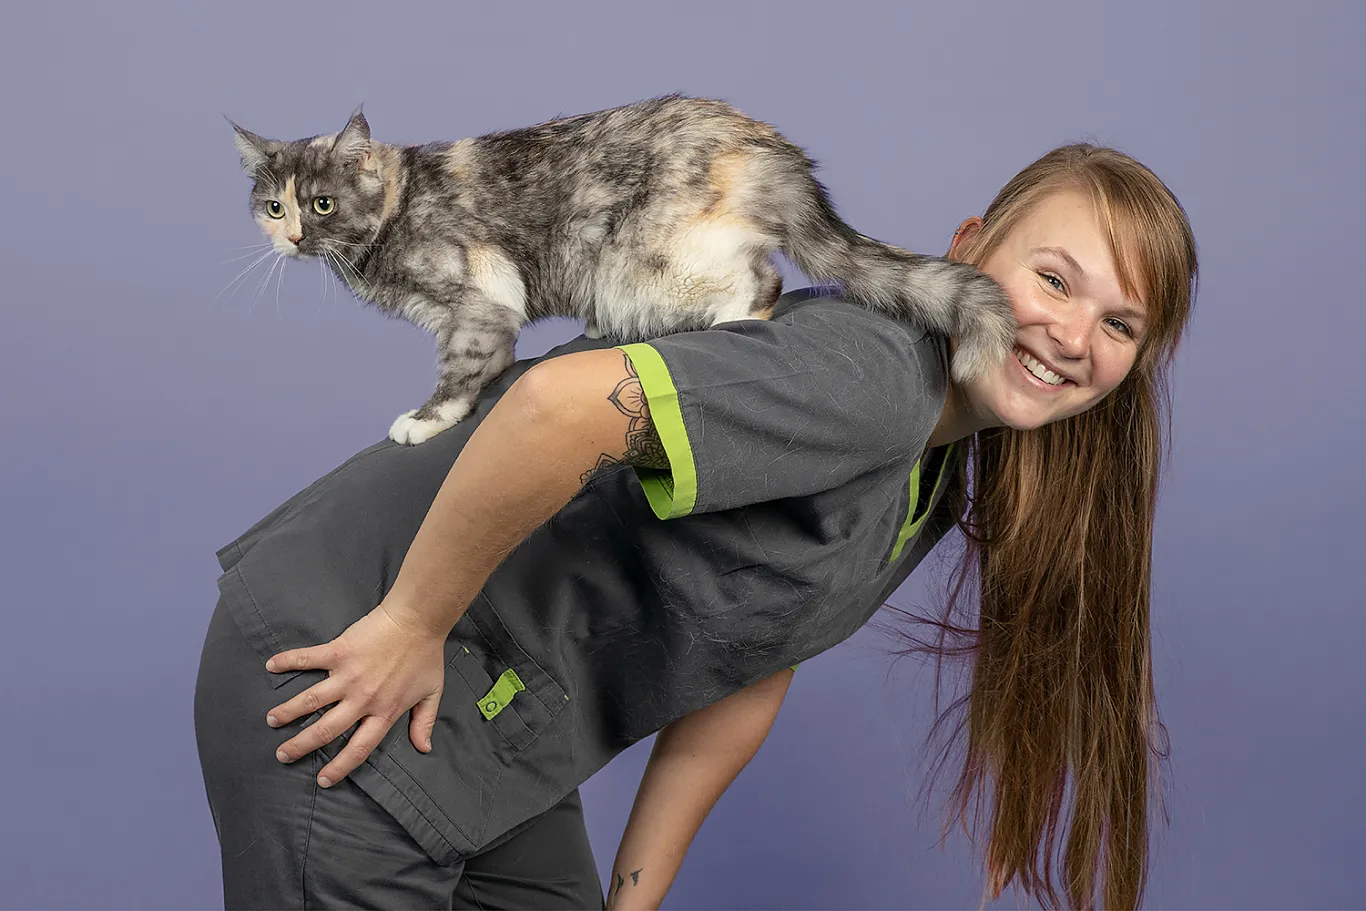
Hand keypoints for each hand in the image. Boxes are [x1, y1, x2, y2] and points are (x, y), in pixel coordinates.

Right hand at [264, 600, 447, 786]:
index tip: (323, 780)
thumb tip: (425, 748)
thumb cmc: (426, 656)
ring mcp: (348, 675)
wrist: (418, 620)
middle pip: (326, 731)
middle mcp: (362, 699)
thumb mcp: (432, 694)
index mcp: (384, 712)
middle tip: (282, 755)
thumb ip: (425, 723)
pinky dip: (288, 661)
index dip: (339, 767)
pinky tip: (271, 666)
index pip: (358, 748)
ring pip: (311, 700)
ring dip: (288, 712)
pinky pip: (308, 659)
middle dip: (301, 746)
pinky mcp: (339, 651)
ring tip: (271, 721)